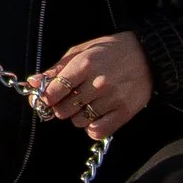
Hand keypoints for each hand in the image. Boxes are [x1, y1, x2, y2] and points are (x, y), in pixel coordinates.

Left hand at [29, 32, 152, 136]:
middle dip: (61, 106)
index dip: (47, 97)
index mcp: (84, 64)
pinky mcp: (125, 112)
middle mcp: (98, 83)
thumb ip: (57, 68)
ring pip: (79, 122)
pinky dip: (92, 128)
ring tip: (87, 103)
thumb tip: (34, 82)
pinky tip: (96, 116)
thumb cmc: (111, 50)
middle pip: (63, 110)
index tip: (49, 97)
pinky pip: (98, 131)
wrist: (148, 54)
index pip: (53, 92)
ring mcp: (112, 99)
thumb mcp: (82, 51)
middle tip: (69, 99)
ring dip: (78, 116)